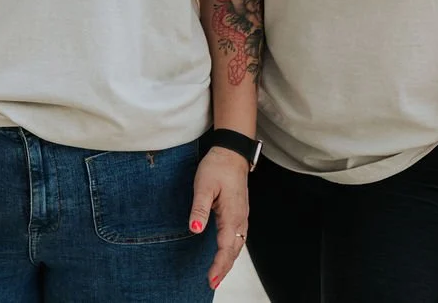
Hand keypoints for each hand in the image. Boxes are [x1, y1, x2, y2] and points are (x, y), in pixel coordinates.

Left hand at [188, 147, 249, 290]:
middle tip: (212, 283)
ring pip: (237, 246)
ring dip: (228, 261)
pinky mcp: (239, 213)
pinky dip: (231, 250)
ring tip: (217, 275)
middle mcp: (240, 220)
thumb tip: (195, 230)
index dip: (219, 265)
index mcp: (232, 215)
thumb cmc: (217, 168)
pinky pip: (237, 238)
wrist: (231, 153)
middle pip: (234, 251)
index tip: (211, 280)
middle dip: (224, 268)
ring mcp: (242, 217)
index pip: (226, 247)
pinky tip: (224, 254)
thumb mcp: (203, 186)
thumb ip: (200, 209)